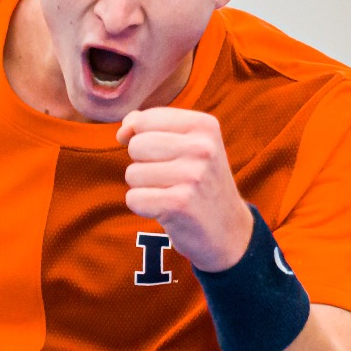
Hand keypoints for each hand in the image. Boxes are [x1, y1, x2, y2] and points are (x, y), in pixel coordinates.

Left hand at [117, 107, 252, 271]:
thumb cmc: (199, 183)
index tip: (167, 156)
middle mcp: (202, 147)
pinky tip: (166, 210)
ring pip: (132, 173)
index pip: (145, 119)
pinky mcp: (179, 203)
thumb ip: (150, 126)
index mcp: (205, 125)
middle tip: (171, 179)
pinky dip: (144, 207)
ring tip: (171, 194)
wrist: (228, 231)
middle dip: (143, 165)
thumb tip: (122, 131)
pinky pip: (134, 199)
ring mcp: (192, 175)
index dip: (143, 139)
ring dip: (144, 188)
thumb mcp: (188, 144)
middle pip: (136, 146)